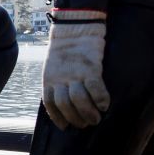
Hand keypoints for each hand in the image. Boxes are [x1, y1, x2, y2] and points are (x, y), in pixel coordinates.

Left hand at [42, 10, 109, 129]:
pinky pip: (95, 88)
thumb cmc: (63, 48)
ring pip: (79, 100)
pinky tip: (105, 105)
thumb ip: (55, 81)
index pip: (49, 103)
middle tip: (85, 124)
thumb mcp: (51, 66)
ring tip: (96, 119)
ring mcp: (74, 74)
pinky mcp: (90, 67)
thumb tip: (63, 99)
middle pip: (65, 105)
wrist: (73, 27)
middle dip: (75, 118)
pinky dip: (101, 99)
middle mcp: (59, 79)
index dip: (57, 117)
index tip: (65, 127)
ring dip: (88, 113)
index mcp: (48, 79)